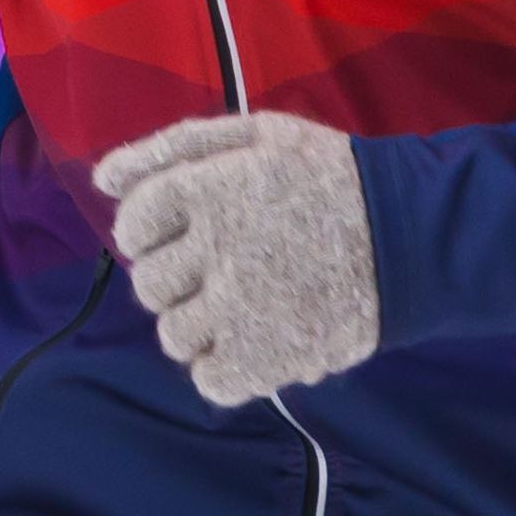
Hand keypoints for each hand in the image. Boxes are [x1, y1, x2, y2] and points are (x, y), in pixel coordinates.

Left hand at [95, 112, 379, 408]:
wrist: (413, 235)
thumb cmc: (329, 177)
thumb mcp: (258, 135)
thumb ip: (174, 148)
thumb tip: (102, 179)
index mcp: (210, 191)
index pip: (134, 222)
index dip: (150, 229)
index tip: (181, 230)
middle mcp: (217, 251)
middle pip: (149, 285)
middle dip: (176, 276)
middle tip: (220, 266)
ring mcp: (240, 310)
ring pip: (175, 336)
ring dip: (200, 322)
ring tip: (244, 302)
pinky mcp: (267, 360)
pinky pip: (209, 380)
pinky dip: (226, 365)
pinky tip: (254, 337)